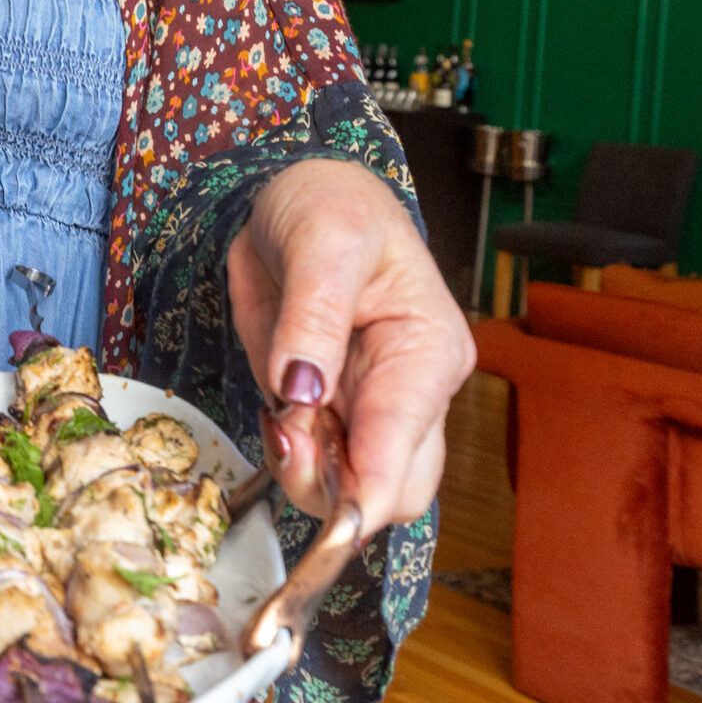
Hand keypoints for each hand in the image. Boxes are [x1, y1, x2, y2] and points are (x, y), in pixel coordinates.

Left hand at [227, 159, 475, 533]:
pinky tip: (274, 415)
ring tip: (276, 418)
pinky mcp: (323, 404)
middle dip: (333, 491)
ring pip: (347, 486)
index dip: (369, 492)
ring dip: (302, 473)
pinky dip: (284, 454)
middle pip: (388, 490)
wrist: (300, 194)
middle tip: (284, 436)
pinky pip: (311, 458)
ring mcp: (362, 403)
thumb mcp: (324, 241)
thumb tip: (302, 389)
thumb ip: (313, 317)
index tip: (331, 508)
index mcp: (427, 354)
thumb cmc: (332, 205)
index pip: (409, 453)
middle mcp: (406, 392)